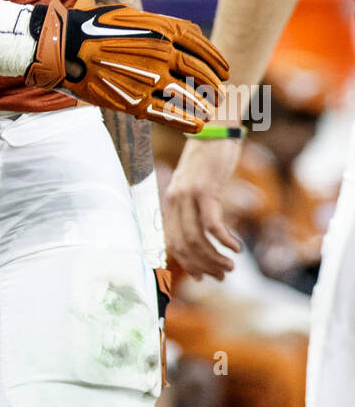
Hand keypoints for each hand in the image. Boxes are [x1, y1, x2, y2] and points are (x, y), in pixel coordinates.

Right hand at [25, 3, 229, 131]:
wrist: (65, 46)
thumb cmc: (96, 27)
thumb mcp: (132, 16)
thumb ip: (161, 25)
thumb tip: (187, 32)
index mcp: (162, 30)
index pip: (202, 47)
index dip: (217, 61)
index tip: (226, 71)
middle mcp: (162, 54)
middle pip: (200, 74)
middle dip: (214, 86)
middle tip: (220, 93)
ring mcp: (150, 79)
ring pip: (189, 97)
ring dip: (204, 106)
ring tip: (211, 112)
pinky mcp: (135, 101)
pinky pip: (169, 115)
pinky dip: (187, 122)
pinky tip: (196, 126)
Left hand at [162, 137, 241, 279]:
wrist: (213, 129)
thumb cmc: (208, 159)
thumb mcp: (196, 186)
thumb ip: (195, 208)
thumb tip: (206, 236)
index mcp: (170, 202)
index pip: (172, 243)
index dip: (188, 264)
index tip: (204, 277)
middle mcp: (174, 200)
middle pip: (184, 246)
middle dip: (204, 266)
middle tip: (223, 275)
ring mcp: (188, 195)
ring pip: (198, 239)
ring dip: (215, 258)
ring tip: (231, 266)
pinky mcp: (205, 190)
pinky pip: (212, 225)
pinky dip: (225, 241)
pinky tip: (237, 247)